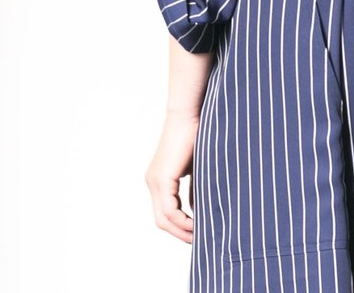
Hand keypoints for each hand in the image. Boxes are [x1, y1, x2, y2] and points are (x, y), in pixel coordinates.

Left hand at [145, 109, 198, 243]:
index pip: (165, 214)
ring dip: (182, 231)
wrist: (188, 114)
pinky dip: (184, 221)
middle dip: (180, 234)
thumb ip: (195, 189)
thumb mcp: (196, 169)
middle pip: (161, 221)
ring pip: (164, 219)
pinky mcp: (162, 178)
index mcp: (158, 179)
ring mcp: (155, 181)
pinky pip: (170, 210)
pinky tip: (198, 223)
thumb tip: (197, 210)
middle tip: (199, 241)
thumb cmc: (196, 135)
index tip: (198, 232)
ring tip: (201, 235)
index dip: (180, 227)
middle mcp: (152, 182)